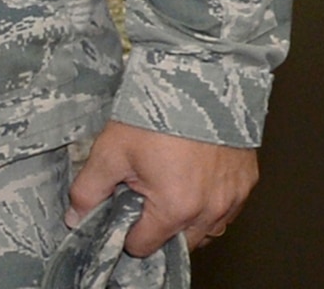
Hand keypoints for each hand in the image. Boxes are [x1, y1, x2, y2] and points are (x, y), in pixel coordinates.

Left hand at [66, 121, 257, 253]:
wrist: (198, 77)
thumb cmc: (155, 111)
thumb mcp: (110, 149)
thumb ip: (89, 189)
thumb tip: (76, 216)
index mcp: (175, 208)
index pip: (144, 246)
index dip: (126, 231)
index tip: (121, 210)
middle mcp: (210, 211)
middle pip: (178, 243)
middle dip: (157, 227)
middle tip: (143, 194)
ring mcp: (233, 198)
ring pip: (206, 231)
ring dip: (187, 220)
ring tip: (168, 186)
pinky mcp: (247, 182)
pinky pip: (227, 210)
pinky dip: (209, 204)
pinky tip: (193, 179)